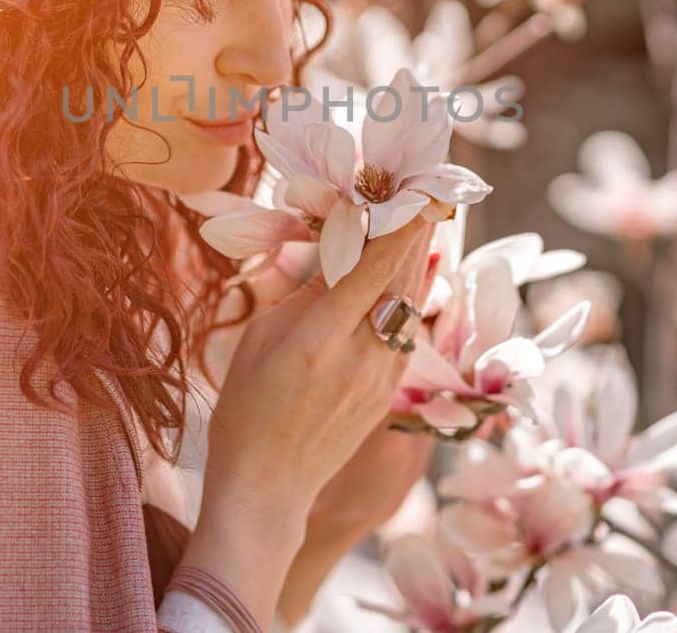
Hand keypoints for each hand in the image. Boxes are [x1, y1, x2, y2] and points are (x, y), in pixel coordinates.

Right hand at [177, 215, 433, 628]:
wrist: (267, 486)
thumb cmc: (246, 406)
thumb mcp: (261, 338)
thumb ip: (305, 293)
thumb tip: (338, 250)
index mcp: (320, 338)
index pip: (373, 267)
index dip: (401, 225)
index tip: (418, 189)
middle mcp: (360, 357)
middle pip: (402, 282)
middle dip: (417, 233)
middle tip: (430, 190)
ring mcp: (381, 380)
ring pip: (410, 307)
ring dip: (417, 263)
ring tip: (424, 221)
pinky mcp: (388, 395)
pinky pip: (404, 334)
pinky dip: (407, 299)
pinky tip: (409, 275)